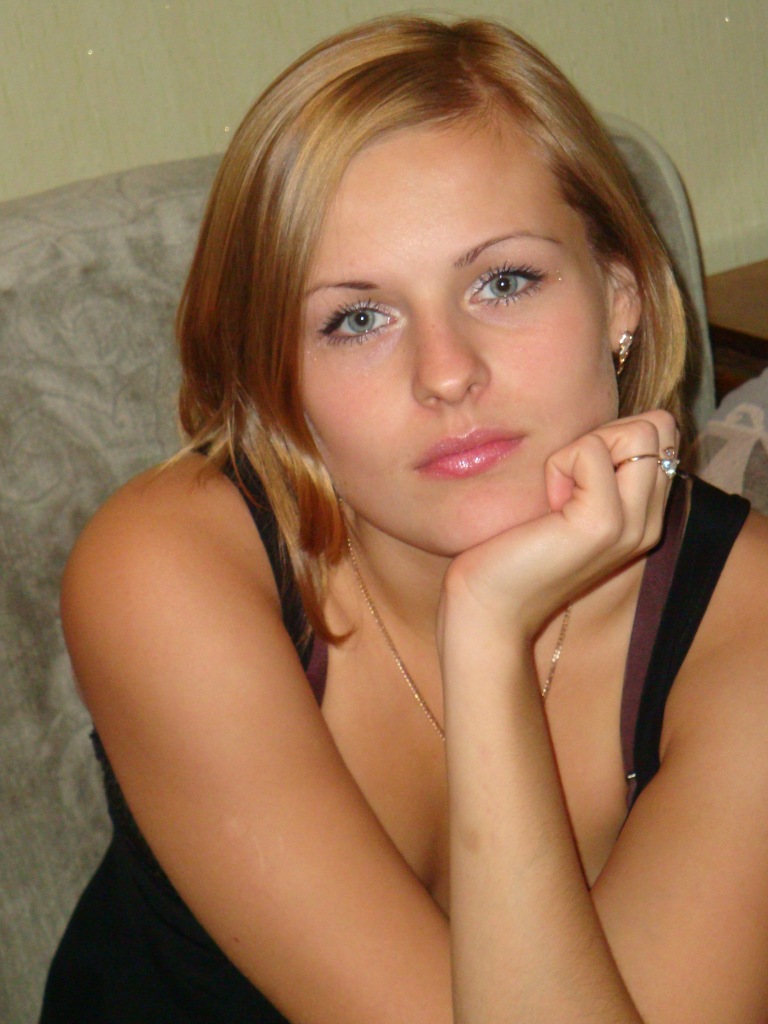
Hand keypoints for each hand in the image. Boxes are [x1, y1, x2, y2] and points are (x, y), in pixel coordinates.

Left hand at [441, 410, 678, 640]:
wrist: (489, 606)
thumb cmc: (515, 549)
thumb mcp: (567, 501)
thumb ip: (597, 469)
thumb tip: (603, 427)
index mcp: (645, 516)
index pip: (662, 435)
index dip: (613, 435)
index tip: (574, 478)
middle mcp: (649, 522)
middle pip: (658, 427)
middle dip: (604, 435)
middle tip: (565, 483)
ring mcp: (631, 525)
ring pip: (639, 432)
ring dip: (584, 447)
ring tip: (557, 494)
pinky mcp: (602, 523)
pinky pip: (590, 451)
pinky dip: (559, 463)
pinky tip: (546, 506)